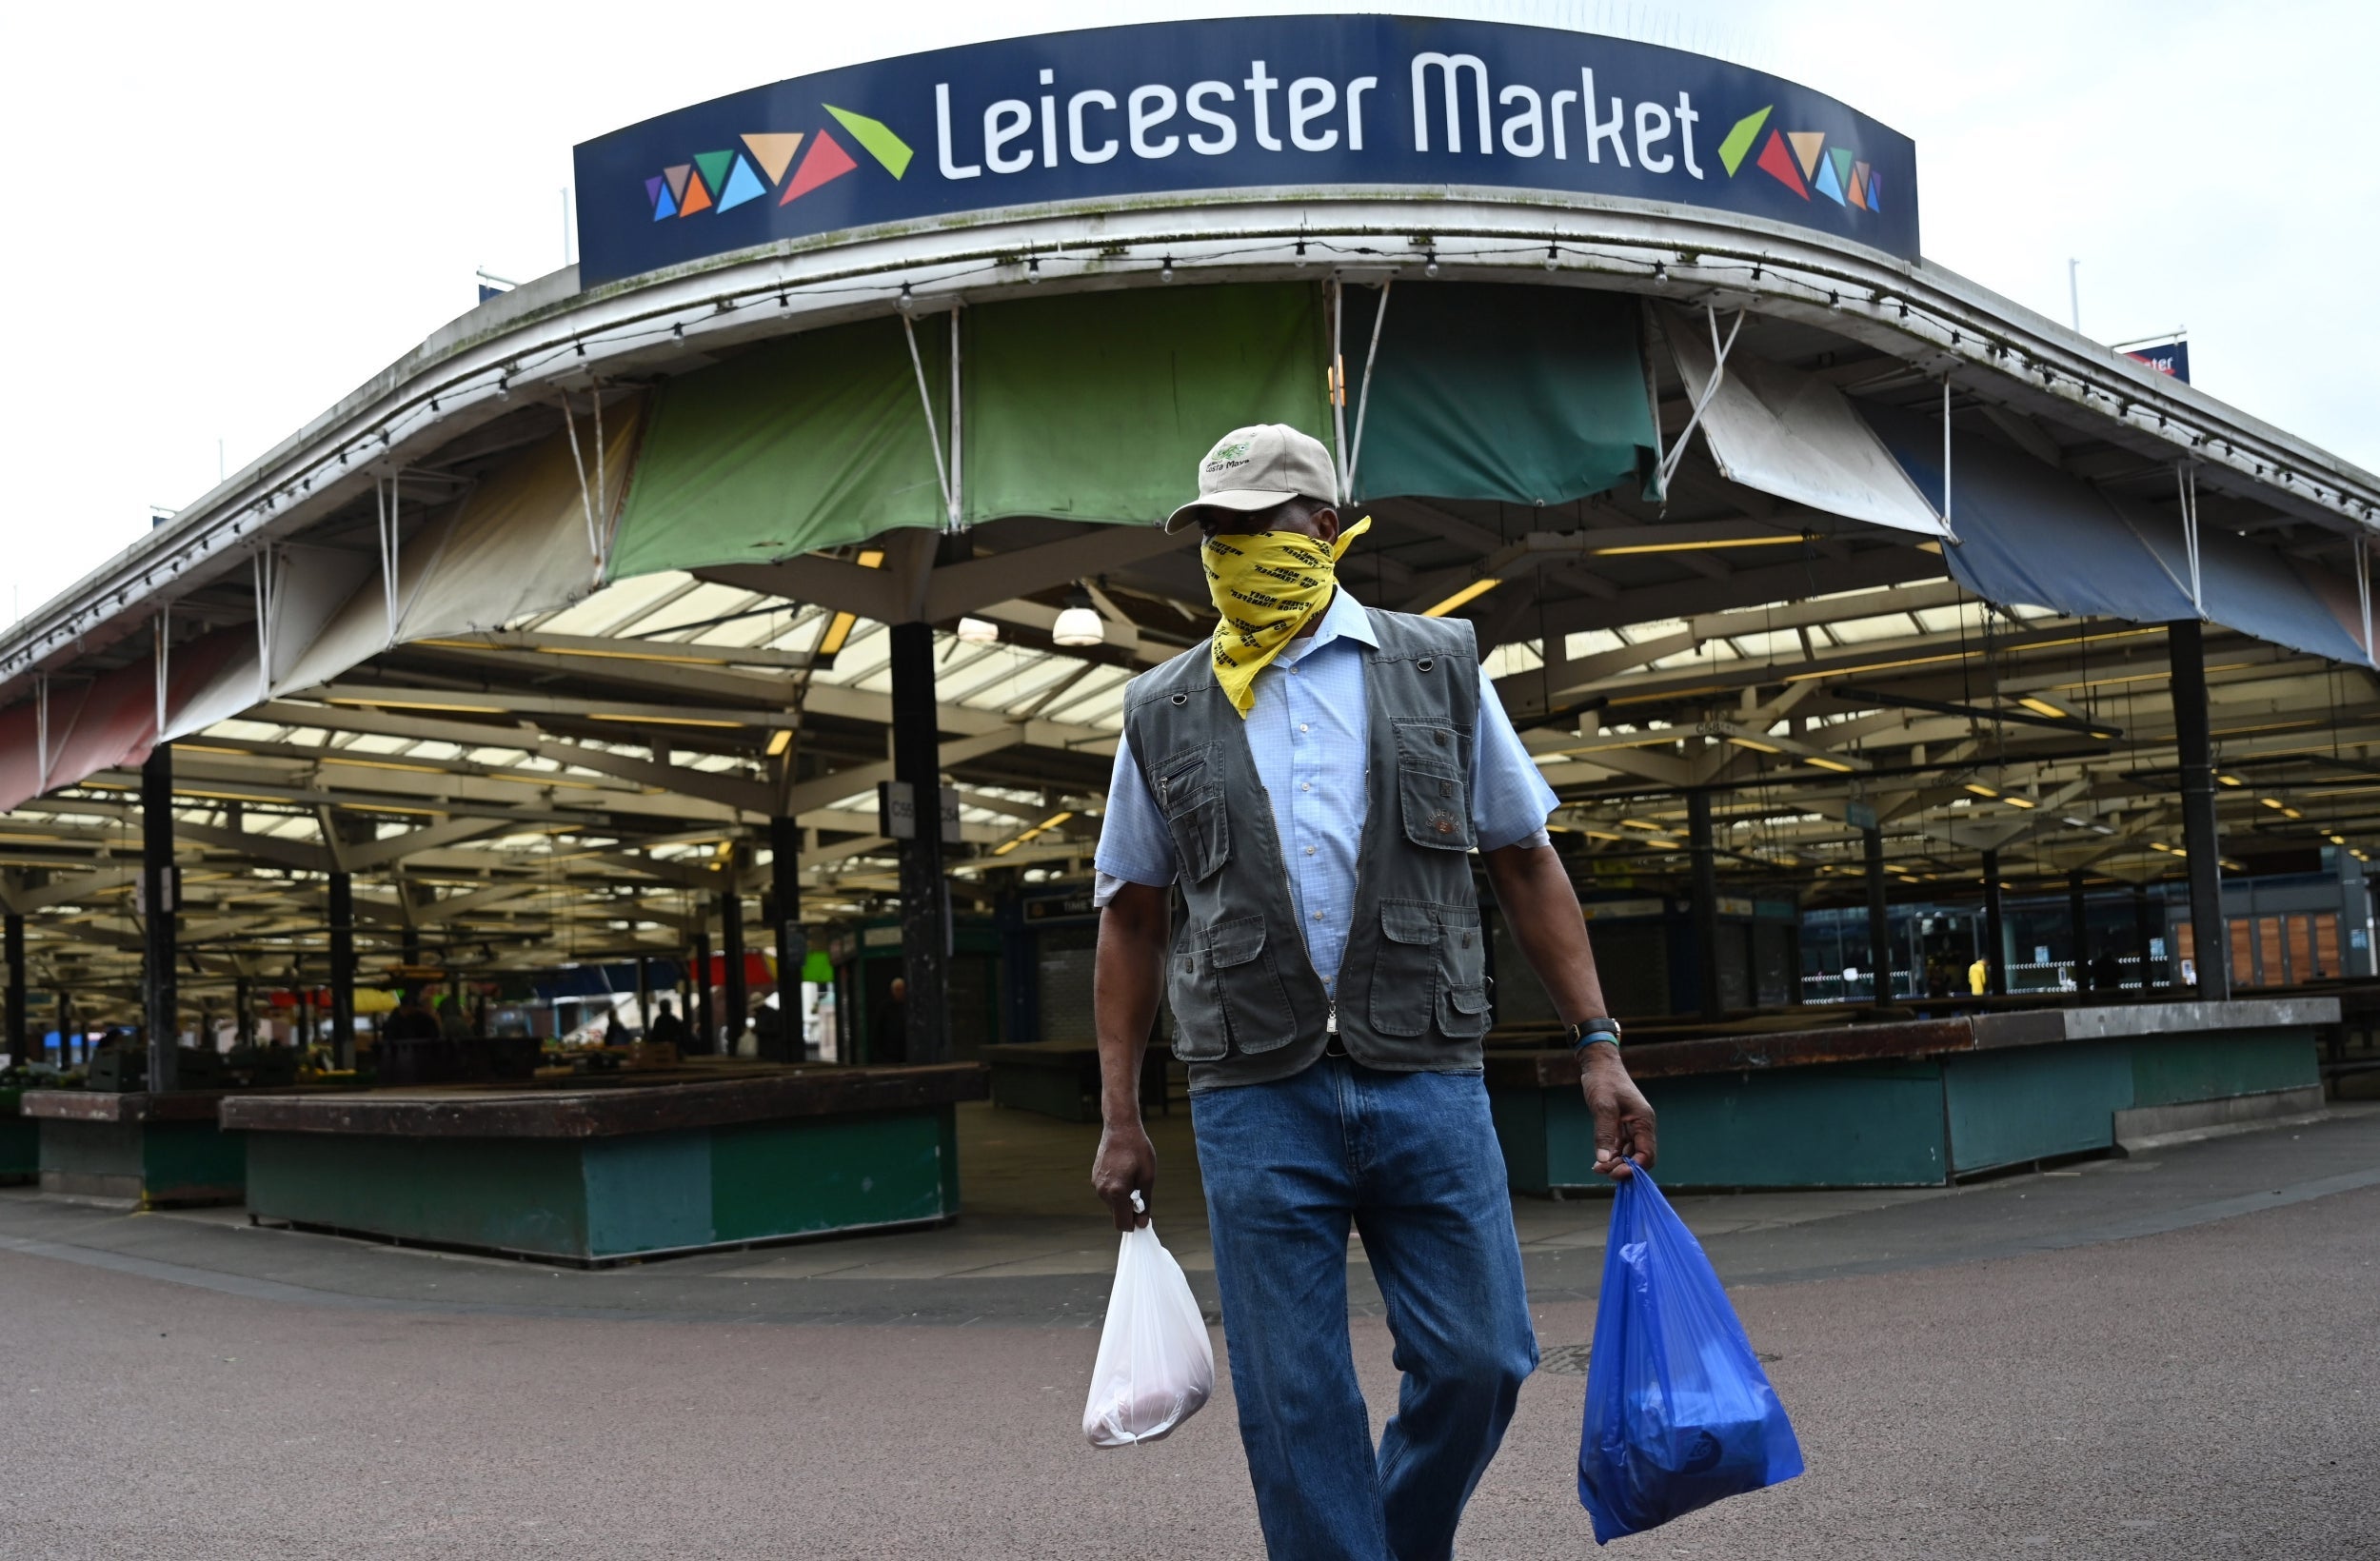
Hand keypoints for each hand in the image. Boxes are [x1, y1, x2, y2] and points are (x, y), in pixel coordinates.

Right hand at [1092, 1119, 1156, 1229]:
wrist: (1120, 1127)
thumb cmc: (1138, 1150)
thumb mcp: (1148, 1177)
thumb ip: (1145, 1203)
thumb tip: (1142, 1224)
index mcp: (1117, 1192)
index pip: (1122, 1224)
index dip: (1134, 1224)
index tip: (1144, 1215)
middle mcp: (1102, 1191)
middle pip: (1117, 1214)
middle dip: (1130, 1209)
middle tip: (1140, 1188)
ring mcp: (1096, 1184)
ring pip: (1112, 1203)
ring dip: (1123, 1198)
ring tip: (1132, 1177)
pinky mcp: (1094, 1177)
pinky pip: (1107, 1192)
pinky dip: (1117, 1189)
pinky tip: (1124, 1171)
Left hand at [1579, 1047, 1655, 1178]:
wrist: (1599, 1065)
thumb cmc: (1604, 1081)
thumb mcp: (1603, 1106)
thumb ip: (1605, 1133)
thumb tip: (1604, 1160)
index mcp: (1644, 1121)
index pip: (1647, 1154)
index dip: (1633, 1168)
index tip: (1614, 1173)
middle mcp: (1642, 1126)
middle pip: (1639, 1157)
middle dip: (1623, 1167)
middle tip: (1601, 1170)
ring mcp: (1633, 1126)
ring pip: (1630, 1154)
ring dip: (1616, 1163)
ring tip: (1598, 1167)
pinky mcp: (1622, 1126)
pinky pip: (1622, 1147)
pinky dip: (1612, 1155)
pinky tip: (1599, 1161)